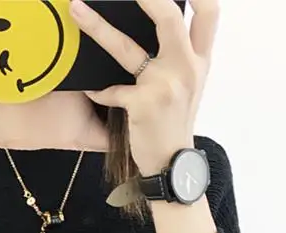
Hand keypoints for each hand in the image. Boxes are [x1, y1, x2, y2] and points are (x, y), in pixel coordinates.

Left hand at [69, 0, 217, 175]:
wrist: (171, 164)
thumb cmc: (174, 124)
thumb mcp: (190, 86)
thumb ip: (182, 56)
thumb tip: (164, 22)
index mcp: (199, 60)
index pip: (210, 14)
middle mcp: (186, 67)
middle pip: (168, 18)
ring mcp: (164, 84)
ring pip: (125, 48)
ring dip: (97, 27)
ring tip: (76, 10)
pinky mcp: (143, 103)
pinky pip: (111, 89)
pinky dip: (98, 90)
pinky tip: (90, 89)